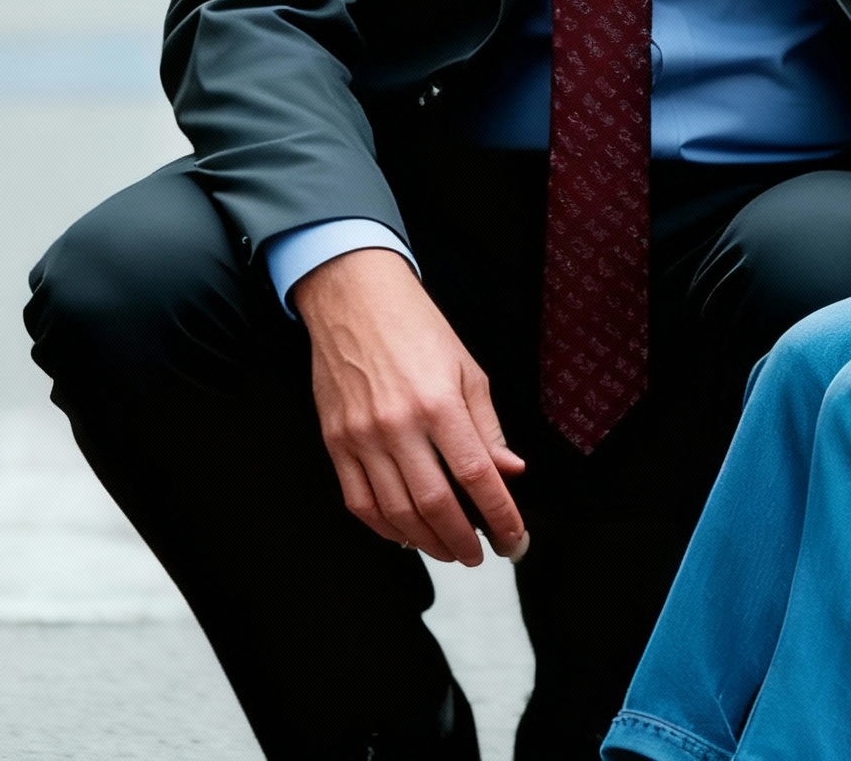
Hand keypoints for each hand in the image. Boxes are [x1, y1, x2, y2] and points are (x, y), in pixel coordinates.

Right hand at [293, 248, 528, 567]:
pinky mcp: (336, 443)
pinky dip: (385, 529)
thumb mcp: (466, 369)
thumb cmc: (415, 327)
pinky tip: (406, 534)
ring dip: (428, 542)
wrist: (354, 298)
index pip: (477, 476)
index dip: (500, 516)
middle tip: (481, 553)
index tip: (514, 539)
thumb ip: (487, 427)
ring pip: (397, 513)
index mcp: (439, 402)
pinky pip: (360, 503)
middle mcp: (399, 424)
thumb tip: (510, 473)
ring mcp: (362, 437)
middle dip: (464, 540)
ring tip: (449, 549)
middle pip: (436, 505)